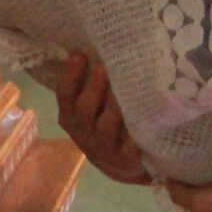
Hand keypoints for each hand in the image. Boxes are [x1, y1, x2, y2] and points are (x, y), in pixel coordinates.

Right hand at [54, 51, 147, 184]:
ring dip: (115, 106)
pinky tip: (147, 117)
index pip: (64, 94)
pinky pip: (130, 146)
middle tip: (105, 66)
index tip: (81, 54)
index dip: (71, 74)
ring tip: (127, 86)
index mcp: (71, 117)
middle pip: (84, 109)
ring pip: (105, 126)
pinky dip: (137, 133)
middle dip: (94, 87)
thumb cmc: (104, 125)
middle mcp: (83, 133)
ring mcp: (103, 148)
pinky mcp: (125, 160)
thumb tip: (94, 47)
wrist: (120, 165)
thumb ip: (90, 85)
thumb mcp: (92, 108)